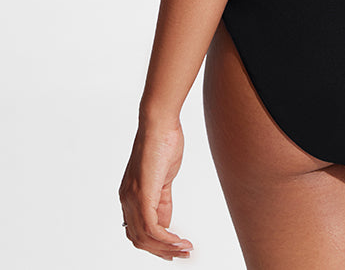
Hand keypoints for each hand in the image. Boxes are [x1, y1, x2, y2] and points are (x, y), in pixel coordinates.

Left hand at [119, 118, 193, 259]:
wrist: (158, 123)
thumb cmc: (162, 142)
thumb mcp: (163, 178)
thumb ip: (162, 200)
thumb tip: (165, 223)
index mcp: (129, 195)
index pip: (137, 230)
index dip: (154, 244)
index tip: (174, 249)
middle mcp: (126, 200)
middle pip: (139, 239)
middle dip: (162, 251)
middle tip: (182, 254)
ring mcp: (132, 198)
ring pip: (145, 238)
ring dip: (167, 247)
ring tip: (185, 249)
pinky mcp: (142, 194)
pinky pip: (151, 228)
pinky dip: (167, 239)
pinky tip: (179, 241)